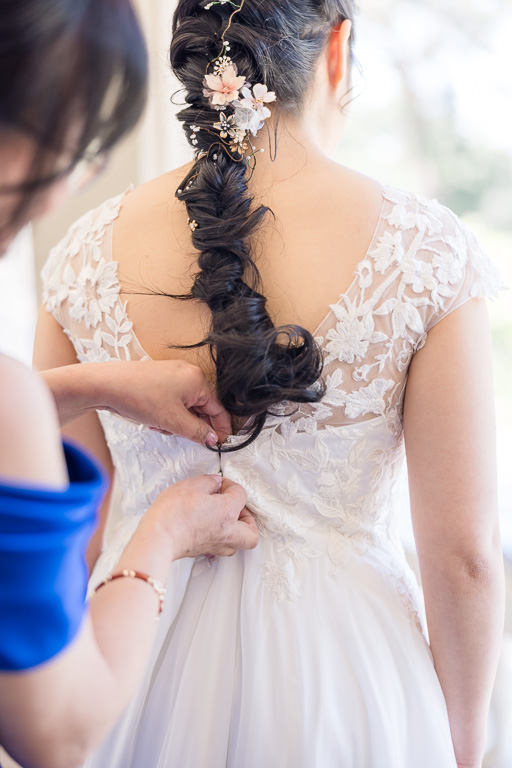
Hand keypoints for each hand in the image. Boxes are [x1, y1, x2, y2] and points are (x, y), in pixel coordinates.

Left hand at [99, 359, 230, 445]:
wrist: (107, 385)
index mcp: (198, 380)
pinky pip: (173, 400)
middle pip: (202, 407)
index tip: (218, 443)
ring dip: (176, 421)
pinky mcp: (160, 378)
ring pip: (186, 406)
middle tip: (179, 435)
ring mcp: (173, 374)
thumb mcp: (173, 421)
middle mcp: (188, 373)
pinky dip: (167, 413)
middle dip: (191, 425)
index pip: (218, 408)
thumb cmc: (140, 397)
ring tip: (159, 425)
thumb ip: (197, 432)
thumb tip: (212, 438)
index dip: (219, 428)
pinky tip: (153, 419)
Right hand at [144, 474, 257, 558]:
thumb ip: (207, 481)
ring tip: (225, 519)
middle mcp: (226, 532)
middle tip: (235, 507)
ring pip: (237, 544)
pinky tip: (209, 528)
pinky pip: (221, 548)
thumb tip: (215, 482)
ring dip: (236, 532)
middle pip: (251, 531)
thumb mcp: (190, 485)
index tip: (218, 483)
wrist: (157, 538)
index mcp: (227, 512)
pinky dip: (220, 539)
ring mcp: (214, 545)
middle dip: (248, 518)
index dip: (230, 484)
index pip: (241, 494)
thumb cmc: (172, 513)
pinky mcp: (201, 552)